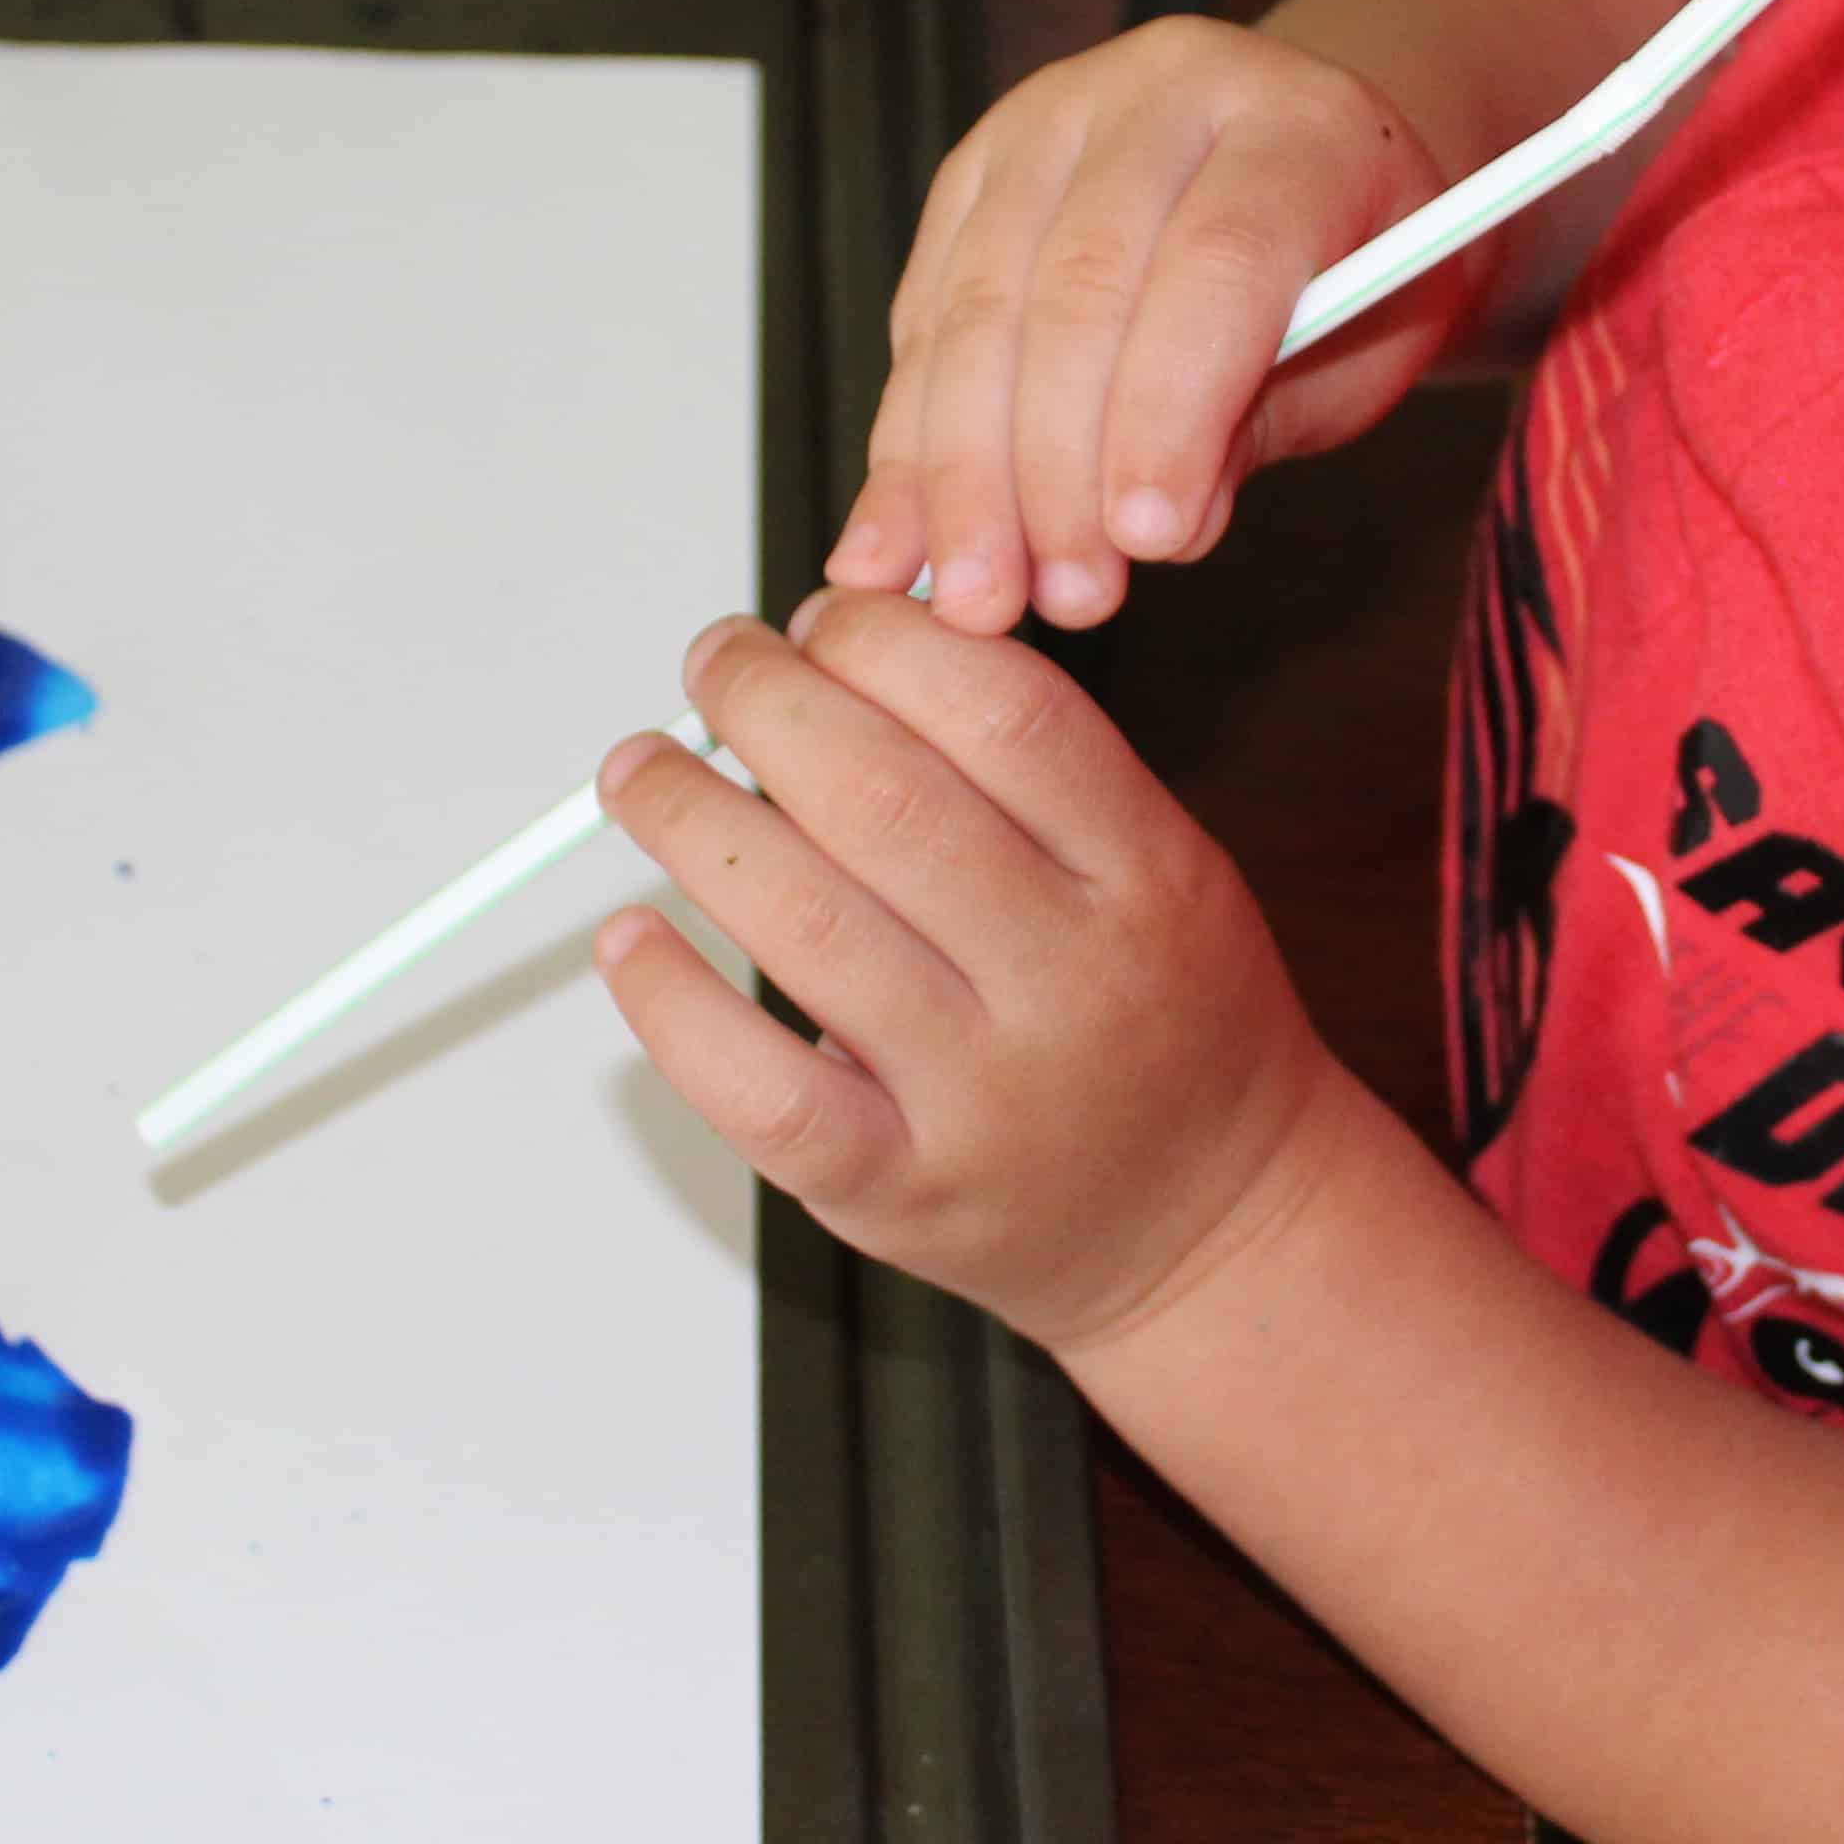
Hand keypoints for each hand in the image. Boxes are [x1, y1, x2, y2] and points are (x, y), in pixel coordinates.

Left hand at [585, 589, 1347, 1353]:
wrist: (1209, 1223)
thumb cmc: (1166, 1023)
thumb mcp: (1164, 868)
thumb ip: (1033, 767)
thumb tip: (843, 651)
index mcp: (1147, 879)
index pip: (1005, 712)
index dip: (882, 638)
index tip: (820, 620)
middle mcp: (1069, 984)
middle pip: (883, 799)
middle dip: (765, 702)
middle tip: (717, 668)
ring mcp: (981, 1096)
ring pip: (803, 923)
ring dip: (691, 821)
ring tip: (645, 775)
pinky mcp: (899, 1189)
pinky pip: (758, 1088)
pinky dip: (672, 1001)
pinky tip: (633, 936)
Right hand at [828, 17, 1471, 634]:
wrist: (1309, 168)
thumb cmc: (1354, 271)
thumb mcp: (1360, 352)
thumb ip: (1257, 427)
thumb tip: (1152, 532)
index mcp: (1296, 124)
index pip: (1216, 266)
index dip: (1169, 412)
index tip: (1147, 542)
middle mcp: (1161, 95)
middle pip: (1077, 289)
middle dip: (1050, 466)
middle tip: (1048, 597)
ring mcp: (1050, 120)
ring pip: (978, 305)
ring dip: (961, 470)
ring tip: (970, 594)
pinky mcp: (972, 171)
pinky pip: (924, 314)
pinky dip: (908, 438)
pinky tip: (901, 538)